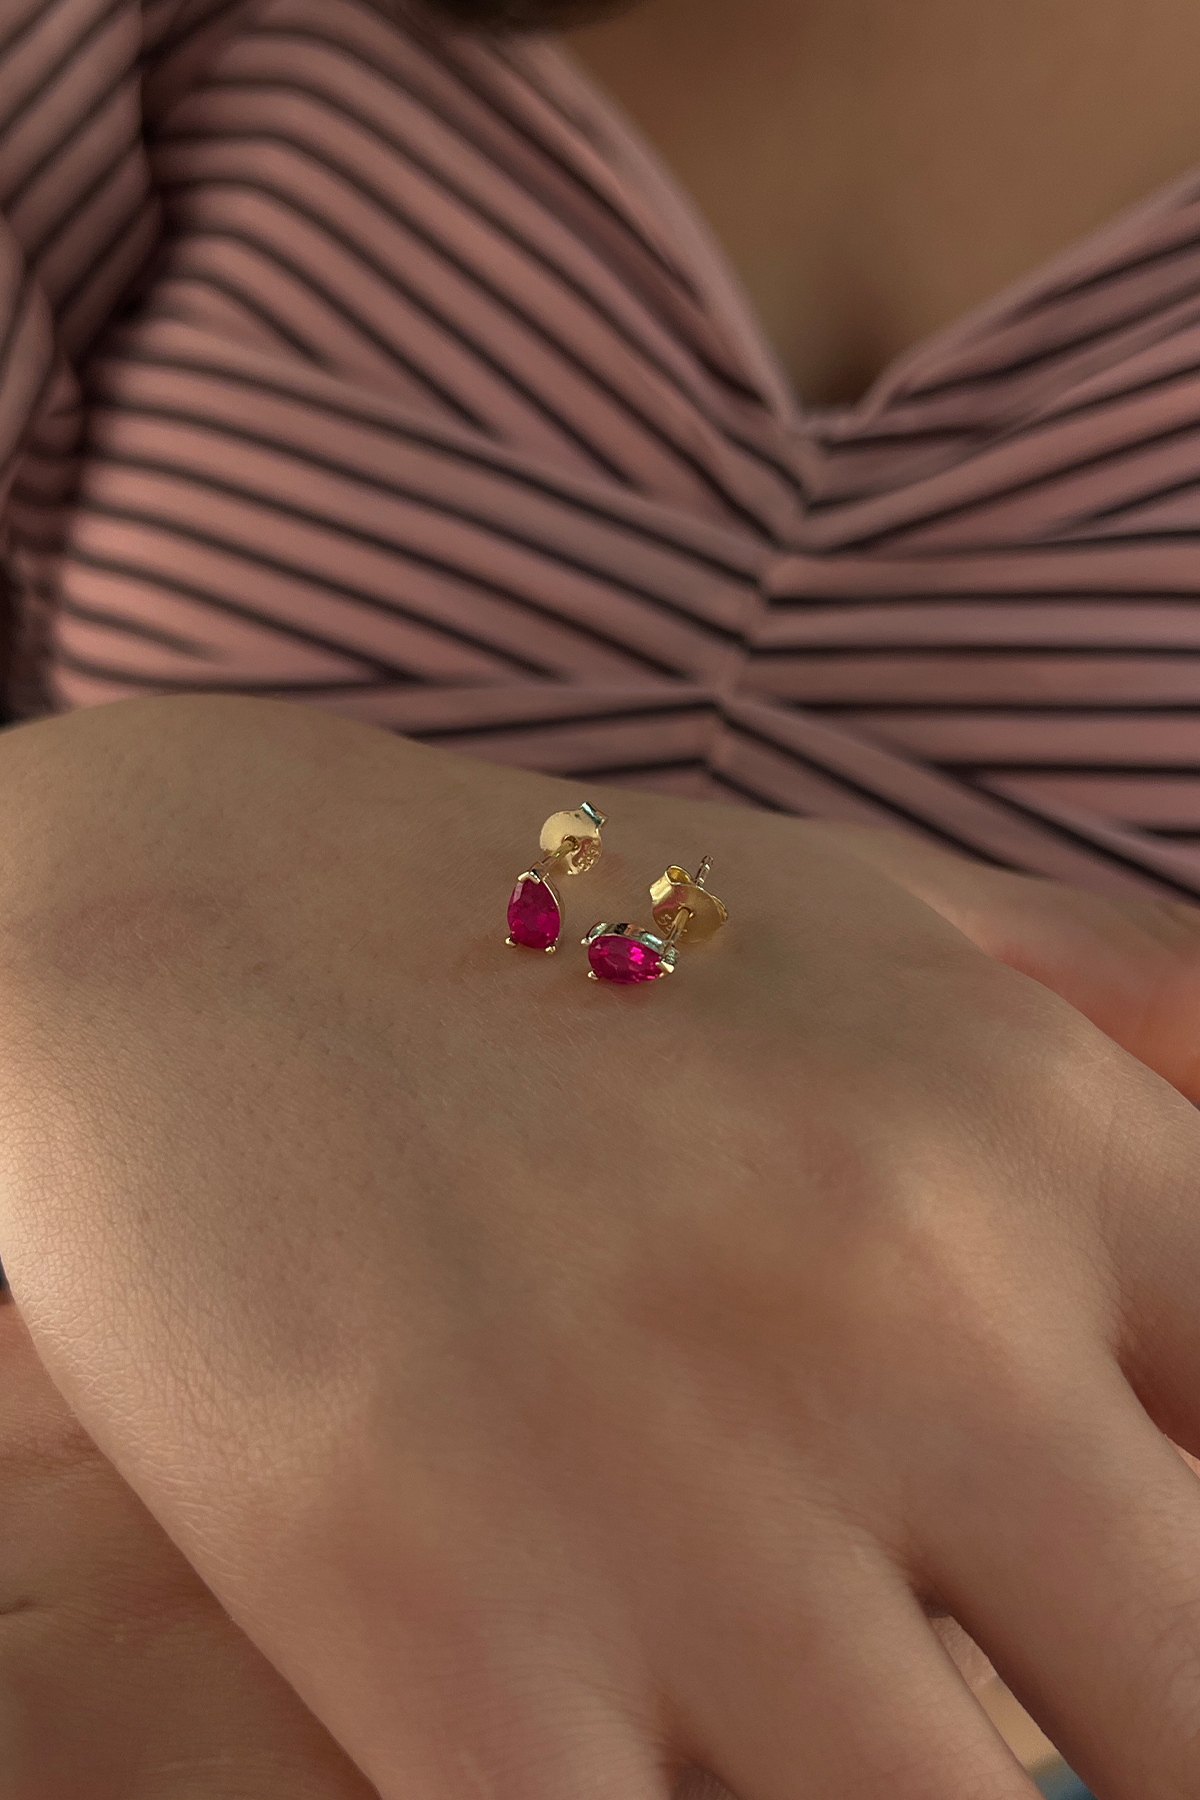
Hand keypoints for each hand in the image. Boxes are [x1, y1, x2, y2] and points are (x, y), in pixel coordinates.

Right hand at [0, 695, 1198, 1799]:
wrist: (176, 908)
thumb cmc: (550, 917)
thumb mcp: (880, 906)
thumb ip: (1142, 1001)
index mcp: (1042, 1143)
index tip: (1150, 1610)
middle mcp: (918, 1308)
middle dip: (1145, 1740)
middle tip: (1047, 1719)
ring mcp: (692, 1490)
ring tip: (818, 1739)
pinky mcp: (459, 1632)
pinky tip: (646, 1776)